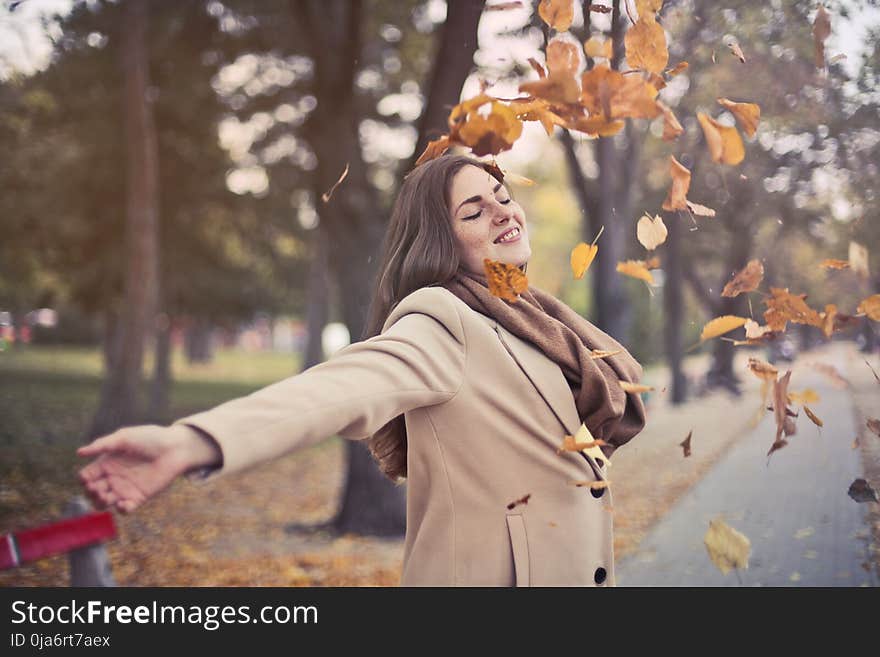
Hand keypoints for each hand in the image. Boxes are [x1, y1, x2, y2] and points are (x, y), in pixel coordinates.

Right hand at [77, 424, 220, 513]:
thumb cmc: (150, 438)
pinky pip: (125, 509)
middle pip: (92, 491)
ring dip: (100, 504)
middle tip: (97, 488)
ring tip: (106, 497)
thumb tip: (79, 452)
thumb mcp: (124, 437)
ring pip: (104, 503)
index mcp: (107, 462)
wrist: (175, 447)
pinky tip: (123, 504)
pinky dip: (122, 510)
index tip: (88, 478)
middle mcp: (113, 477)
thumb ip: (103, 445)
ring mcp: (125, 488)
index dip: (84, 479)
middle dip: (90, 493)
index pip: (87, 476)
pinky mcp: (139, 497)